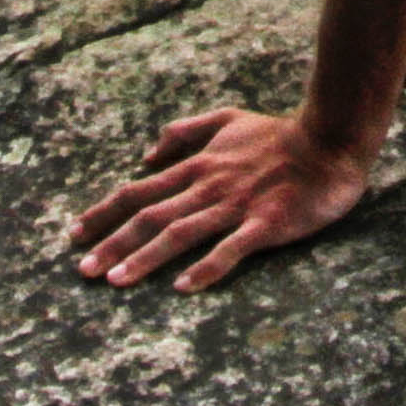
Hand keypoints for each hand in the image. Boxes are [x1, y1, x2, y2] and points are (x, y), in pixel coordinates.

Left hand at [68, 105, 372, 292]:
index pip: (138, 191)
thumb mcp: (226, 118)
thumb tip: (145, 157)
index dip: (104, 213)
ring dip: (144, 258)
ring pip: (180, 234)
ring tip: (115, 281)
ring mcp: (236, 206)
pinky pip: (230, 249)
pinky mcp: (265, 224)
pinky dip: (206, 268)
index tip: (75, 234)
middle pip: (149, 216)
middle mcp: (208, 186)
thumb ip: (184, 132)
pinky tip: (183, 287)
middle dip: (111, 243)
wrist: (329, 141)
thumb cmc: (279, 134)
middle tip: (81, 270)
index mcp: (197, 165)